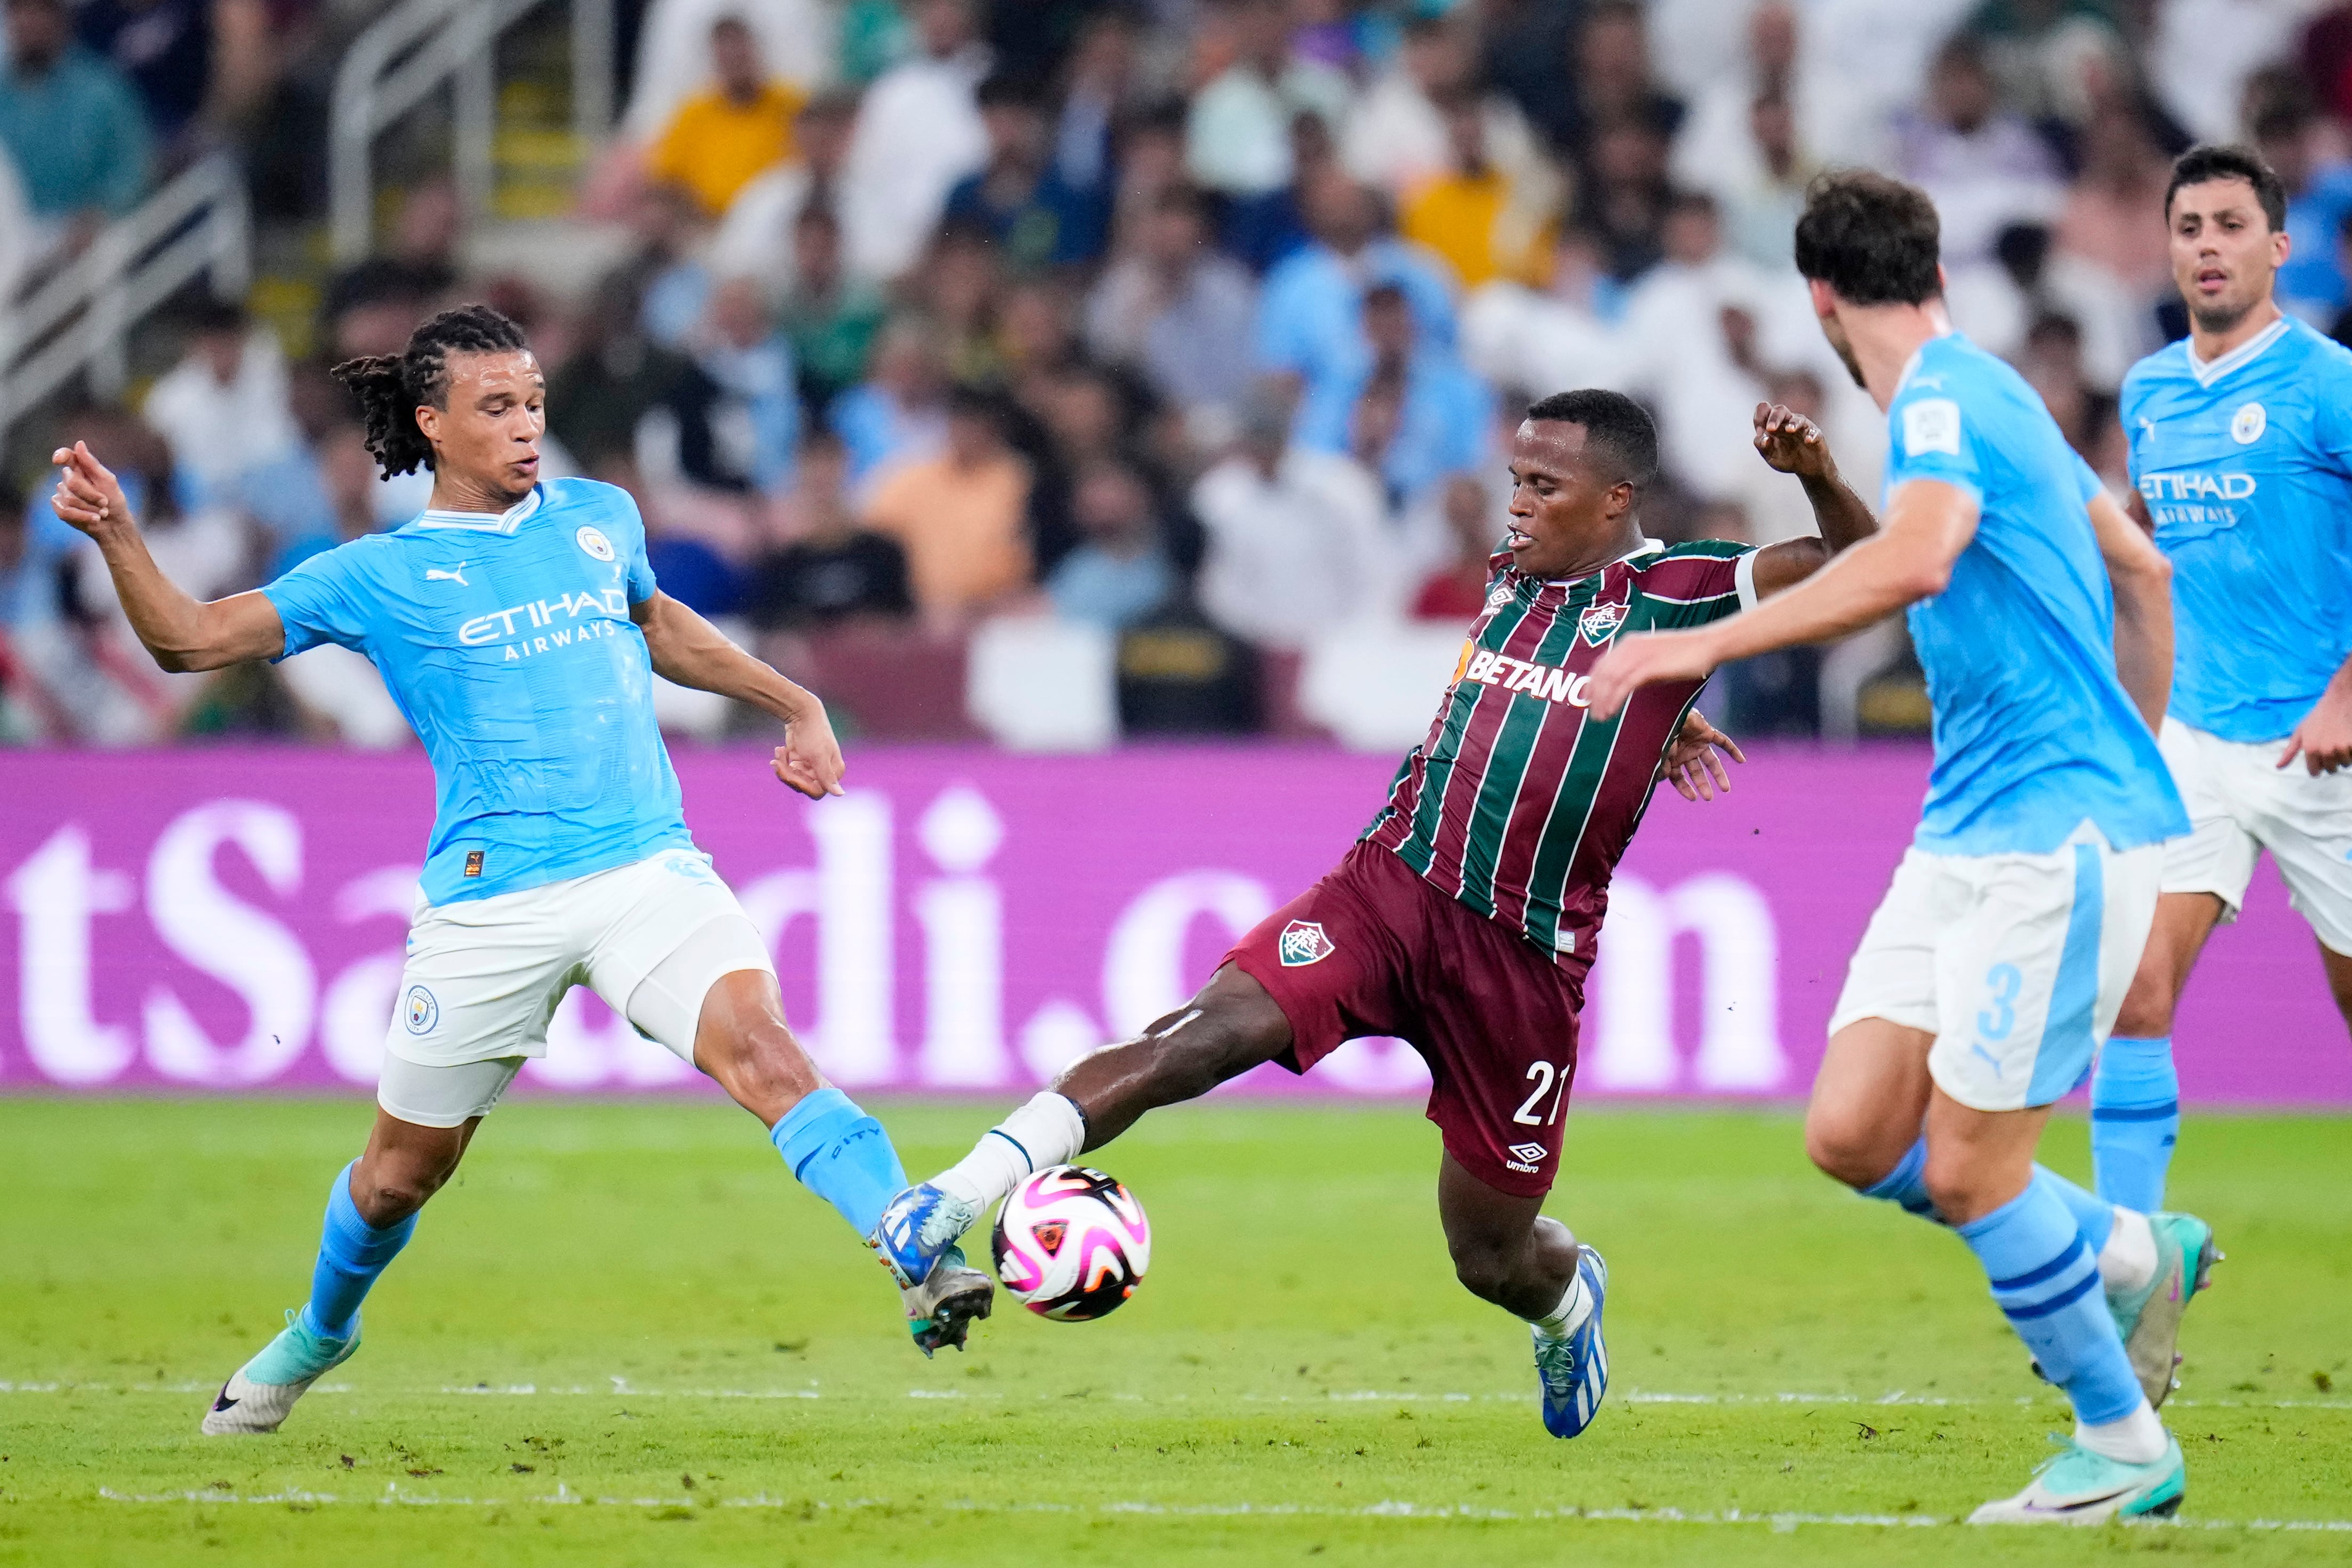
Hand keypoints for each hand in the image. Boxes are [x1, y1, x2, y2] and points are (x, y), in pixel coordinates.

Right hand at [49, 441, 132, 536]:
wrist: (114, 524)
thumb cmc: (113, 500)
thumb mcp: (107, 481)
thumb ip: (92, 464)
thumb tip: (79, 443)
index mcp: (80, 468)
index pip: (67, 456)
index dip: (61, 455)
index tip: (58, 459)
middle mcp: (68, 478)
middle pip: (71, 481)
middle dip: (91, 494)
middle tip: (105, 502)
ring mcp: (62, 493)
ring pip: (69, 498)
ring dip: (90, 507)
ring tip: (103, 512)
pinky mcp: (60, 508)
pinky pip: (64, 510)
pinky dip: (82, 516)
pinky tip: (95, 519)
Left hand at [773, 701, 847, 798]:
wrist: (801, 713)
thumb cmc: (813, 733)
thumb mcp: (818, 756)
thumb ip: (827, 777)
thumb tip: (841, 795)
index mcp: (834, 772)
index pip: (816, 791)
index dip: (802, 784)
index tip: (792, 770)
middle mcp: (824, 772)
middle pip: (802, 786)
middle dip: (788, 774)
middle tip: (777, 762)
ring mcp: (811, 767)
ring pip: (793, 779)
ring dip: (783, 768)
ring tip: (778, 752)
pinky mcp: (800, 762)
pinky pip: (788, 771)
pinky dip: (781, 762)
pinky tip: (779, 750)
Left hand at [1586, 628, 1718, 721]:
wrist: (1706, 645)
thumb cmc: (1683, 654)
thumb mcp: (1653, 662)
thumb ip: (1637, 672)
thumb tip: (1622, 688)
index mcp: (1629, 644)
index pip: (1601, 664)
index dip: (1592, 683)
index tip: (1587, 700)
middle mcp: (1629, 647)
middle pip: (1601, 673)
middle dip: (1594, 695)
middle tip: (1592, 713)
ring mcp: (1638, 655)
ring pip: (1609, 680)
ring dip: (1602, 700)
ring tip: (1600, 717)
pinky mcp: (1649, 666)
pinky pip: (1624, 685)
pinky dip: (1614, 700)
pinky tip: (1611, 712)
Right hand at [1657, 708, 1746, 800]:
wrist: (1666, 710)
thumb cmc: (1659, 730)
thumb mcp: (1659, 752)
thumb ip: (1662, 765)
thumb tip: (1662, 779)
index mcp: (1673, 758)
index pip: (1679, 778)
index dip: (1685, 789)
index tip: (1694, 798)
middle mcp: (1686, 752)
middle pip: (1697, 772)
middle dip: (1703, 785)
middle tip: (1709, 798)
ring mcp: (1697, 742)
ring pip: (1711, 761)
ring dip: (1718, 774)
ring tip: (1726, 789)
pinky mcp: (1707, 732)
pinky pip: (1722, 742)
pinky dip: (1732, 750)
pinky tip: (1742, 761)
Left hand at [1752, 403, 1832, 480]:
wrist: (1807, 468)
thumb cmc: (1787, 458)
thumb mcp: (1771, 456)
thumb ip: (1763, 447)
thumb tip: (1763, 439)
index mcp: (1774, 424)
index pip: (1764, 410)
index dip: (1759, 417)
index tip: (1759, 432)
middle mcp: (1788, 421)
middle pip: (1780, 410)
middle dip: (1774, 418)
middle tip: (1770, 429)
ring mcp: (1803, 427)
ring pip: (1798, 419)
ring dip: (1793, 424)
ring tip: (1789, 430)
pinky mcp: (1816, 434)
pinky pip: (1814, 432)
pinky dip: (1811, 435)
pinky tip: (1808, 441)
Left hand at [2279, 682, 2351, 774]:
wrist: (2339, 701)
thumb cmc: (2318, 716)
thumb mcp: (2300, 732)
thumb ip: (2290, 752)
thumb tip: (2278, 767)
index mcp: (2311, 750)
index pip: (2315, 772)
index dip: (2317, 767)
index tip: (2319, 760)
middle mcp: (2326, 751)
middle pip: (2330, 769)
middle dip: (2330, 761)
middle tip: (2330, 746)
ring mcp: (2341, 748)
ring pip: (2344, 764)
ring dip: (2342, 756)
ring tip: (2339, 742)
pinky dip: (2351, 752)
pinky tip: (2347, 740)